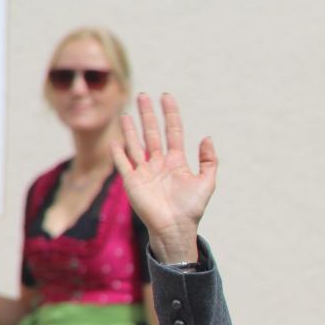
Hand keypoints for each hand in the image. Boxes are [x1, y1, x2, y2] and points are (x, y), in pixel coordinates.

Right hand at [112, 93, 216, 262]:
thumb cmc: (192, 208)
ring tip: (127, 113)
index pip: (173, 132)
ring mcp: (144, 171)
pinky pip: (123, 163)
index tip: (167, 97)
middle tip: (144, 96)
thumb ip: (209, 160)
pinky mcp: (132, 182)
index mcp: (176, 162)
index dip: (170, 115)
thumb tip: (207, 137)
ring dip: (131, 129)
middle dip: (148, 115)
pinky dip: (118, 151)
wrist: (175, 228)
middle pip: (152, 134)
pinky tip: (115, 139)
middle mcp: (159, 163)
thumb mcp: (207, 182)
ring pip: (135, 145)